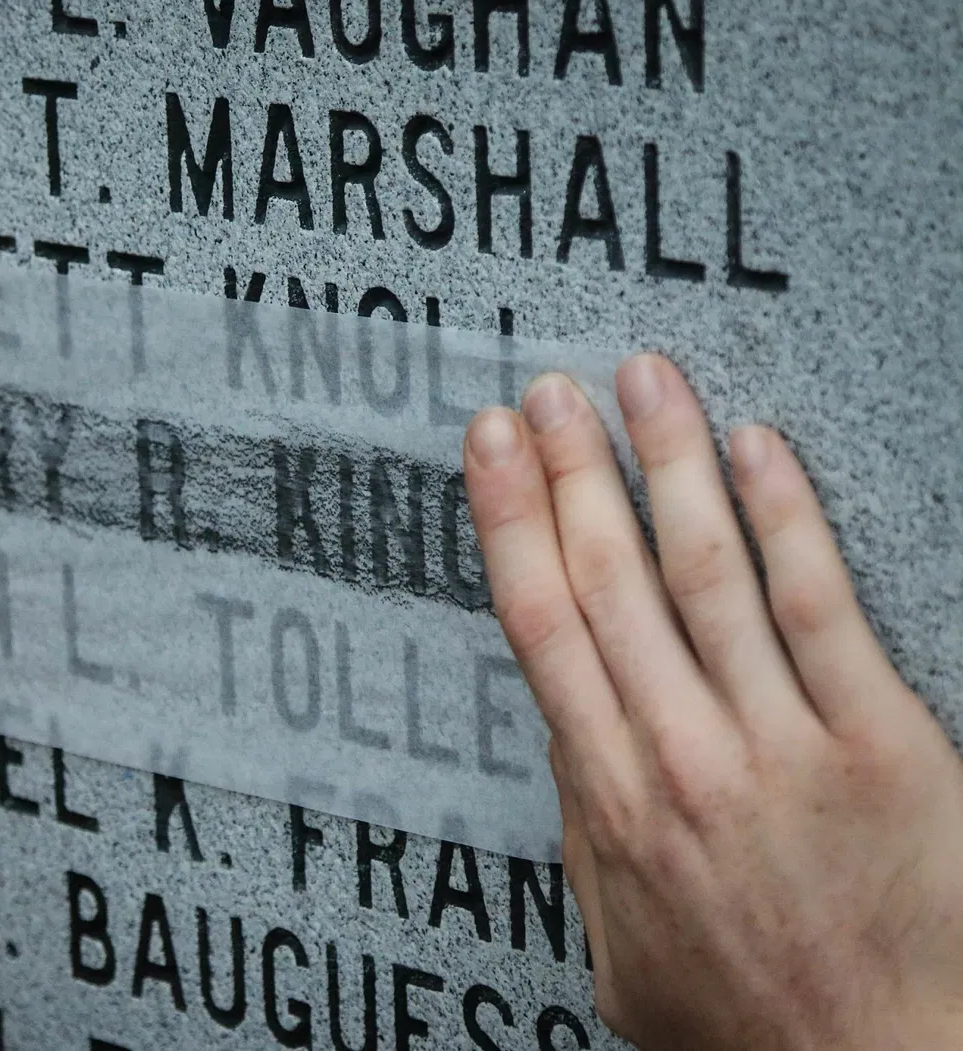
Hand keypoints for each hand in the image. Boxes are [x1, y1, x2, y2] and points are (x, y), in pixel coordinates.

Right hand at [462, 353, 962, 1049]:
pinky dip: (782, 519)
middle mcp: (682, 759)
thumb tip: (572, 727)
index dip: (510, 520)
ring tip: (642, 382)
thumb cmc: (743, 1012)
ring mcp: (780, 746)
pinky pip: (819, 607)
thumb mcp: (616, 942)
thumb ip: (588, 827)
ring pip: (704, 572)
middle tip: (548, 391)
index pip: (539, 624)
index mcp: (611, 800)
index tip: (492, 449)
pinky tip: (755, 450)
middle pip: (607, 579)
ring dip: (664, 463)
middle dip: (570, 470)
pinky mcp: (878, 744)